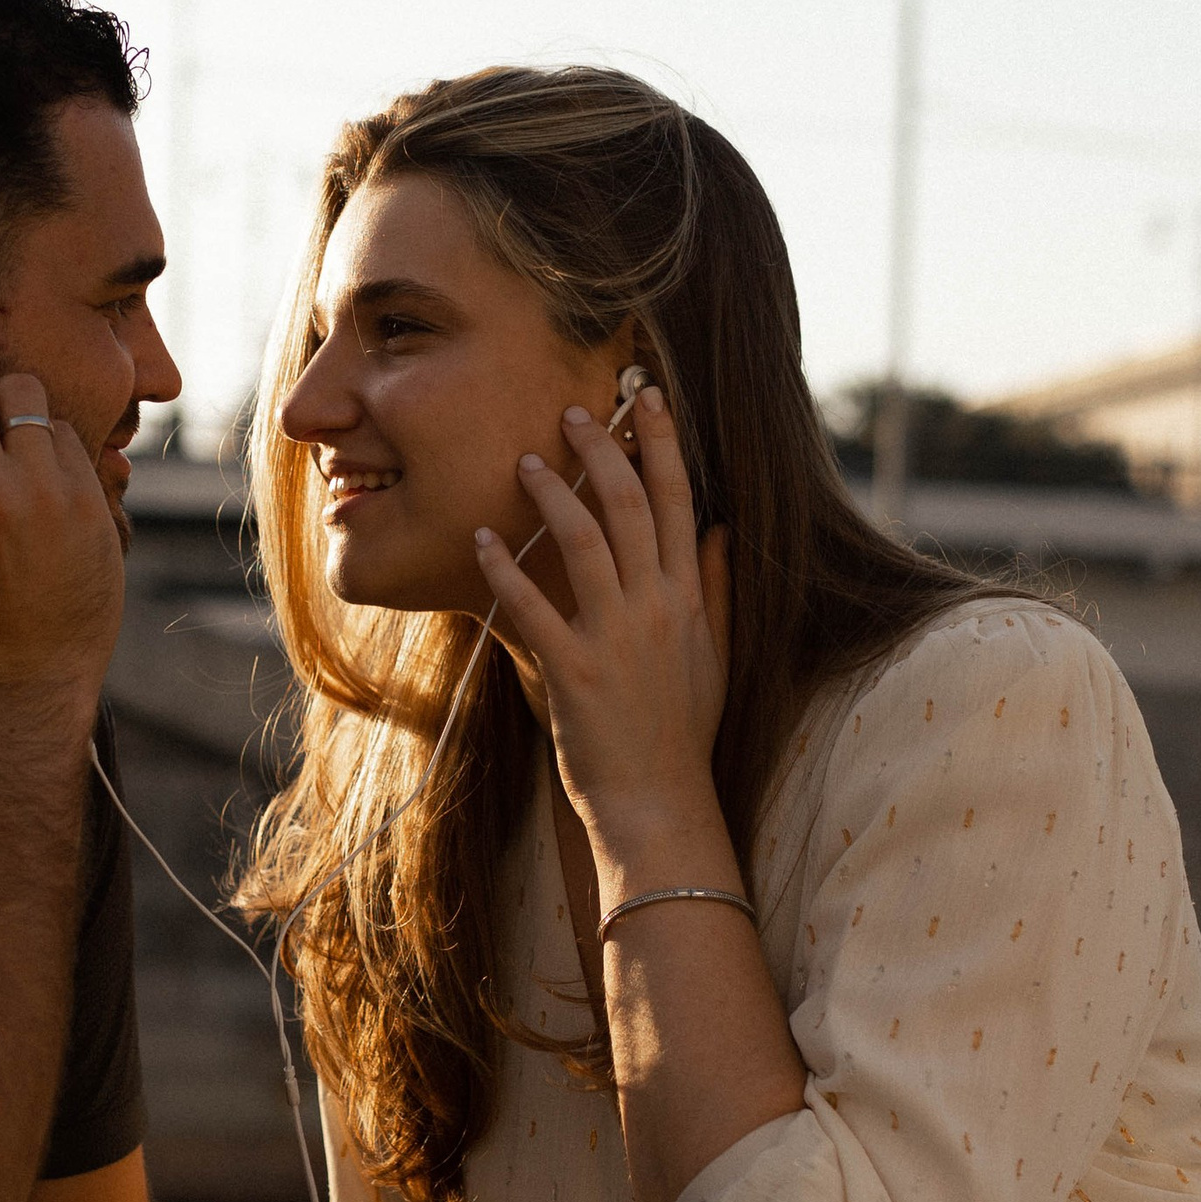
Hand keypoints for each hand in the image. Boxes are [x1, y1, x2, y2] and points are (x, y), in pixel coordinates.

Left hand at [473, 384, 729, 867]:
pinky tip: (481, 539)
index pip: (678, 500)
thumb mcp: (714, 656)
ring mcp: (616, 638)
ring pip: (584, 542)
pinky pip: (533, 608)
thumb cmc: (681, 733)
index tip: (647, 397)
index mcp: (687, 597)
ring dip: (553, 495)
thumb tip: (720, 530)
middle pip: (630, 505)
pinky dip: (505, 571)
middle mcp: (656, 607)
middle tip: (570, 411)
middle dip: (602, 450)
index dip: (663, 443)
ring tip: (525, 462)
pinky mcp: (574, 671)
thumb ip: (716, 589)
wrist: (659, 804)